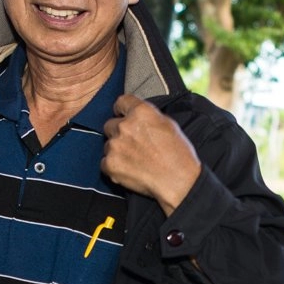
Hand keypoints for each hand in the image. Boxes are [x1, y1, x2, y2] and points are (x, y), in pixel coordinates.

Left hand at [101, 95, 201, 213]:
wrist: (178, 181)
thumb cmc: (178, 154)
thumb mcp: (168, 124)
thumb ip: (148, 116)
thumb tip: (137, 117)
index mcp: (141, 112)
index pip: (121, 102)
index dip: (122, 110)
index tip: (122, 115)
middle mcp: (124, 126)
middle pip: (110, 124)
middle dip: (118, 132)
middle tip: (132, 143)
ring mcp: (115, 146)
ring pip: (108, 144)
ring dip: (117, 150)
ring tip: (134, 160)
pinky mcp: (110, 164)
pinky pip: (105, 162)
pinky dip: (114, 166)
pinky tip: (129, 170)